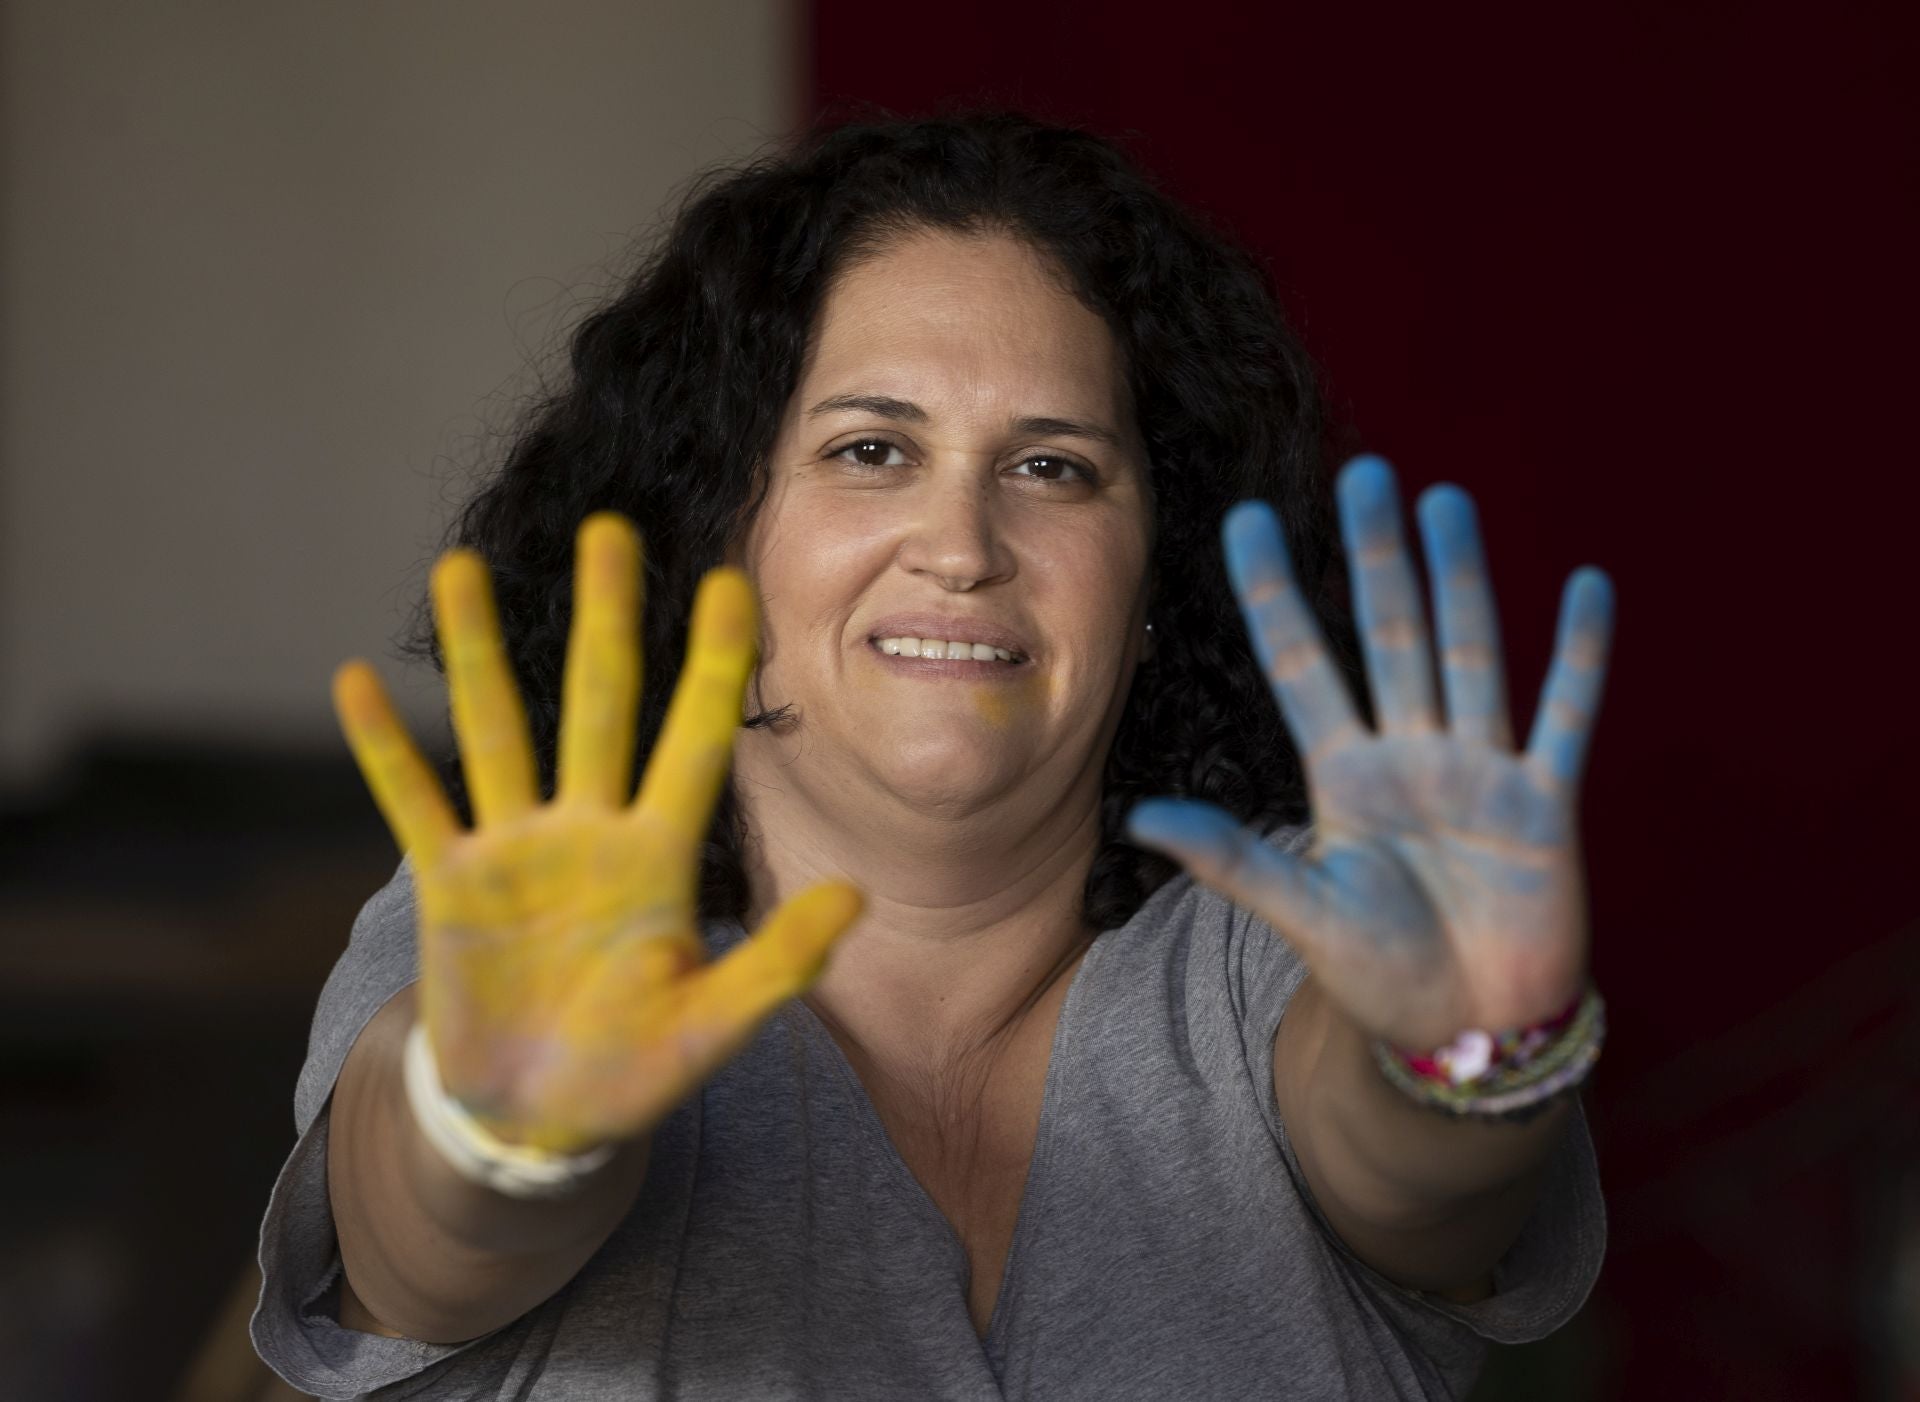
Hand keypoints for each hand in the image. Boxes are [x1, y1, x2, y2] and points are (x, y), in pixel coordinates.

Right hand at [332, 513, 862, 1153]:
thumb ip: (778, 964)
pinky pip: (414, 805)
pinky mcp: (450, 886)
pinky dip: (385, 751)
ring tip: (462, 567)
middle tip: (614, 529)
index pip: (695, 742)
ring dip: (476, 655)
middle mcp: (589, 833)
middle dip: (606, 620)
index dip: (714, 667)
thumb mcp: (711, 1027)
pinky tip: (355, 682)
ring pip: (495, 733)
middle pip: (598, 705)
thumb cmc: (635, 1070)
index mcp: (661, 858)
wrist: (541, 1120)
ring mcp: (515, 852)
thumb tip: (857, 897)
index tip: (735, 582)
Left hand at [1128, 455, 1613, 1050]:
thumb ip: (1230, 859)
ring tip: (1446, 502)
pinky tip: (1588, 587)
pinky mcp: (1545, 804)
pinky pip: (1565, 717)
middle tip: (1364, 471)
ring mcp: (1480, 771)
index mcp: (1343, 774)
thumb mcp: (1300, 911)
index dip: (1276, 594)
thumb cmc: (1379, 975)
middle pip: (1389, 635)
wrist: (1468, 1034)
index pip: (1301, 664)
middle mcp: (1409, 754)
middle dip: (1376, 557)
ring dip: (1461, 581)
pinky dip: (1580, 657)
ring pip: (1468, 655)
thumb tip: (1138, 818)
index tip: (1247, 520)